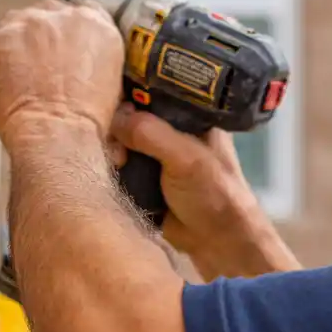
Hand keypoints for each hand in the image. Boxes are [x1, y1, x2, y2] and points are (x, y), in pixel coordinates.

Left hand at [0, 0, 123, 146]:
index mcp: (99, 25)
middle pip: (50, 12)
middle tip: (41, 62)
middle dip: (45, 34)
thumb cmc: (84, 120)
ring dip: (21, 40)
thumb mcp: (109, 81)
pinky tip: (7, 76)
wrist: (58, 132)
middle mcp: (67, 16)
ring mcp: (33, 22)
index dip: (70, 30)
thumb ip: (95, 58)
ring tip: (22, 71)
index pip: (83, 11)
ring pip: (21, 21)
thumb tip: (81, 62)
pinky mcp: (4, 34)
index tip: (64, 42)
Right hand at [108, 104, 297, 278]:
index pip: (152, 89)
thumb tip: (116, 117)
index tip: (112, 103)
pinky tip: (113, 173)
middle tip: (118, 147)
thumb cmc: (216, 195)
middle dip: (117, 127)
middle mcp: (172, 129)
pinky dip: (113, 168)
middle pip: (130, 114)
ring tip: (118, 163)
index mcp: (190, 115)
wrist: (219, 243)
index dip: (130, 92)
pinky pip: (120, 165)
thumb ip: (152, 134)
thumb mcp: (186, 158)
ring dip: (114, 150)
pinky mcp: (145, 177)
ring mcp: (157, 154)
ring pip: (121, 140)